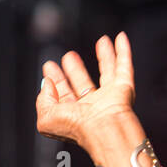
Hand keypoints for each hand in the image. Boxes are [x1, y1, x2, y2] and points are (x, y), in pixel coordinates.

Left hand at [36, 31, 135, 147]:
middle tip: (68, 56)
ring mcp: (108, 97)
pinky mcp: (123, 88)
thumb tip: (48, 84)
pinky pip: (124, 66)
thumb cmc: (76, 127)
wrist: (103, 128)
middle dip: (75, 69)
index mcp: (72, 115)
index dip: (55, 81)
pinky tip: (120, 38)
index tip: (49, 66)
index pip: (62, 95)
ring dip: (104, 56)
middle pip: (82, 83)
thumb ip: (43, 100)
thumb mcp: (46, 117)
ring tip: (100, 41)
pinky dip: (123, 51)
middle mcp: (91, 107)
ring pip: (106, 73)